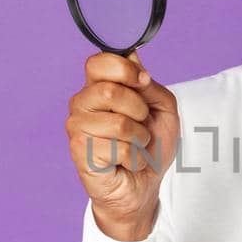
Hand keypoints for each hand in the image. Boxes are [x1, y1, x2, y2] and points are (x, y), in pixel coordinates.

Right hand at [65, 49, 179, 240]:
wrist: (145, 185)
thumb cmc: (151, 145)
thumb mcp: (163, 108)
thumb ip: (149, 84)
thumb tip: (132, 57)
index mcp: (99, 87)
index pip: (97, 62)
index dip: (124, 69)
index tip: (143, 81)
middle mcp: (82, 104)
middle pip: (110, 91)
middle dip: (139, 110)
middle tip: (142, 124)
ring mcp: (77, 128)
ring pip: (118, 123)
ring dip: (139, 138)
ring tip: (136, 145)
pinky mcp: (79, 152)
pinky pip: (117, 149)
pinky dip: (135, 158)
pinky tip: (128, 162)